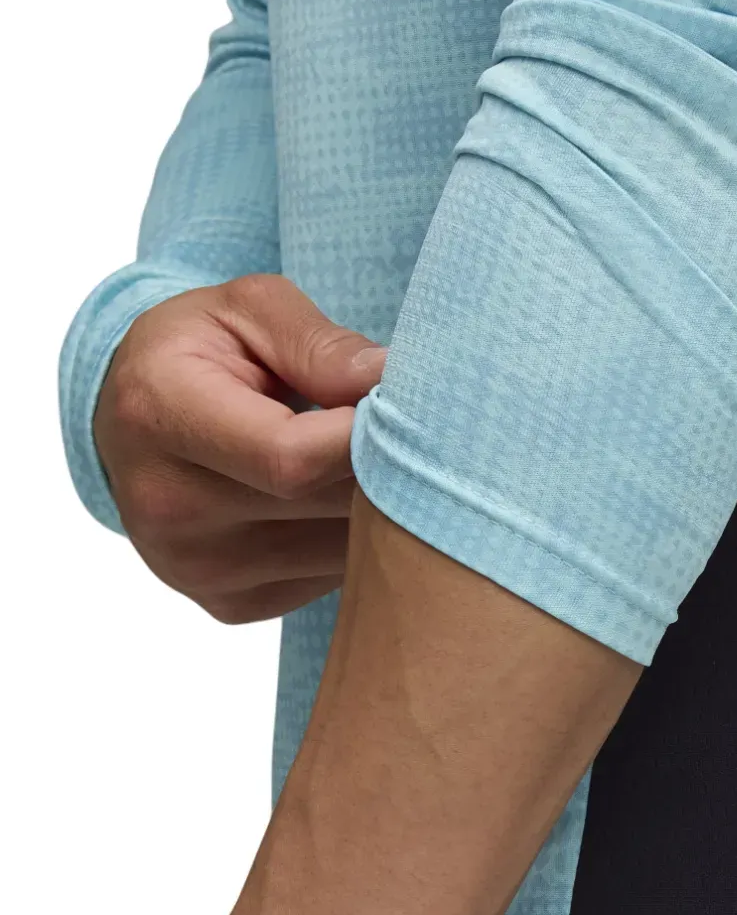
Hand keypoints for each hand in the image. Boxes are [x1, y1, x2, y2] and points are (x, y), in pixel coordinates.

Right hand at [94, 273, 386, 622]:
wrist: (138, 421)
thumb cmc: (201, 353)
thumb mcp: (249, 311)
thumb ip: (319, 344)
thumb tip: (389, 379)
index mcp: (162, 415)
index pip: (291, 458)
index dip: (368, 438)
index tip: (411, 411)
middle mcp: (168, 506)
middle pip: (325, 508)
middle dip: (386, 469)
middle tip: (418, 433)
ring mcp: (197, 567)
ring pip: (342, 555)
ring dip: (380, 512)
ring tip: (376, 463)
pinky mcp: (230, 603)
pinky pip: (329, 582)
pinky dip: (354, 545)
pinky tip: (341, 502)